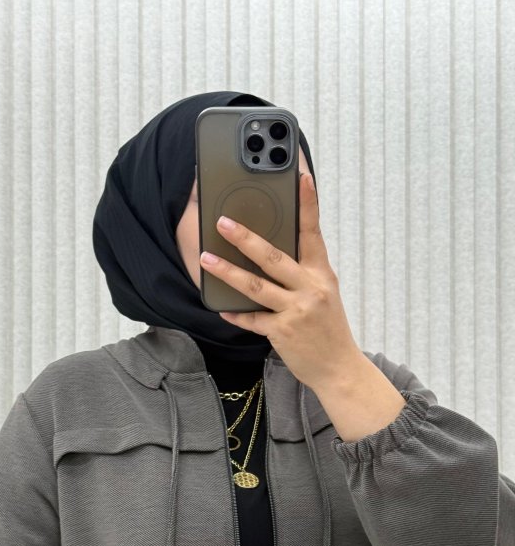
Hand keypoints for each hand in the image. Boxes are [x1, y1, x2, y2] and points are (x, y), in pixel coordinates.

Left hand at [198, 171, 363, 391]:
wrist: (339, 367)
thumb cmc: (328, 328)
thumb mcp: (325, 293)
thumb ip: (304, 273)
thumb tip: (274, 254)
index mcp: (322, 273)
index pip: (313, 232)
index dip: (308, 204)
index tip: (301, 178)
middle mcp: (310, 288)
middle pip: (274, 257)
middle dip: (246, 238)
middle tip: (224, 223)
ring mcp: (295, 310)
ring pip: (255, 286)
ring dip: (228, 271)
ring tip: (206, 259)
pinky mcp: (282, 332)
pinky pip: (252, 319)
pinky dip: (236, 313)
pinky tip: (221, 308)